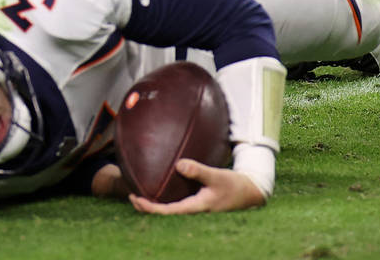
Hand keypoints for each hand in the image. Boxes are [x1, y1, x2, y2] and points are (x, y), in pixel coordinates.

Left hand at [129, 159, 265, 214]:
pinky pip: (178, 201)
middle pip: (165, 214)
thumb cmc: (234, 186)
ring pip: (170, 209)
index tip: (135, 198)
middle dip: (147, 207)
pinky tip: (160, 186)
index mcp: (195, 208)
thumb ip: (198, 171)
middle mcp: (193, 211)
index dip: (150, 208)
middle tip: (130, 195)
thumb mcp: (217, 177)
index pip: (167, 212)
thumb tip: (179, 165)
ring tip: (139, 191)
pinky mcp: (198, 202)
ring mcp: (195, 208)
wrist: (250, 193)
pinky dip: (166, 196)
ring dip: (155, 202)